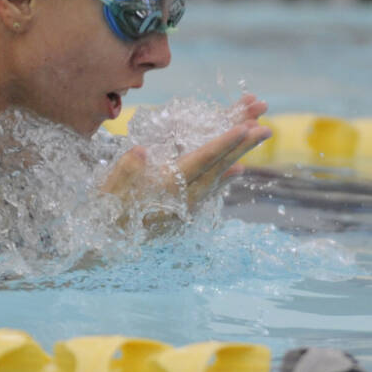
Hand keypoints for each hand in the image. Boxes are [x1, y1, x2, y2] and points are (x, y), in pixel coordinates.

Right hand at [101, 94, 270, 225]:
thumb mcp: (109, 188)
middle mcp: (184, 197)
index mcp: (168, 187)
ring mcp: (186, 205)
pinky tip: (236, 170)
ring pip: (218, 176)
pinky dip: (226, 176)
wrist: (105, 244)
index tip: (245, 128)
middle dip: (242, 145)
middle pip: (219, 167)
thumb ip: (126, 169)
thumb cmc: (105, 211)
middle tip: (266, 127)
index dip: (224, 142)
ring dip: (238, 155)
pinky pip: (211, 189)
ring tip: (256, 138)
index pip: (202, 160)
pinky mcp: (183, 209)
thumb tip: (139, 151)